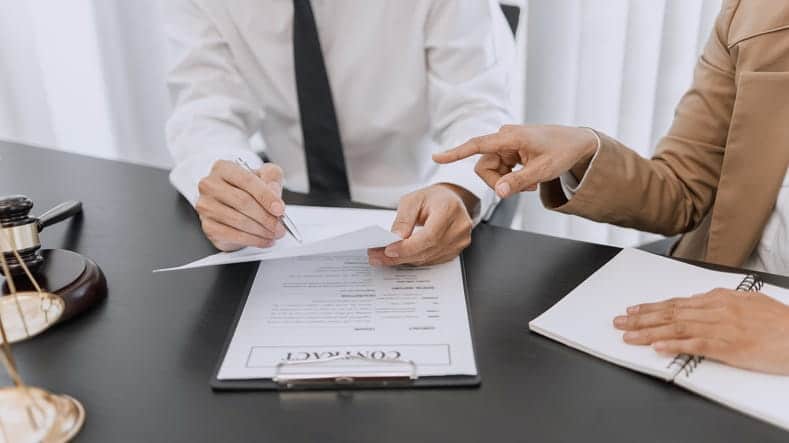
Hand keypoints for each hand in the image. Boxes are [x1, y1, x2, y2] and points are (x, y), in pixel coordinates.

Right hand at [196, 159, 286, 250]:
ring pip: (238, 220)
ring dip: (261, 230)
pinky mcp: (208, 226)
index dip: (266, 196)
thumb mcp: (265, 175)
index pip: (247, 181)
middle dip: (266, 217)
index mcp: (223, 168)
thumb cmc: (248, 189)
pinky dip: (252, 240)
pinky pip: (232, 235)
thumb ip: (272, 177)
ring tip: (274, 233)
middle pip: (243, 202)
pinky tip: (263, 240)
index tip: (279, 209)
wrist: (233, 205)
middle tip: (280, 226)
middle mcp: (210, 185)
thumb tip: (273, 192)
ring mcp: (206, 206)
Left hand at [367, 184, 476, 265]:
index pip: (429, 236)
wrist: (451, 200)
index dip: (408, 247)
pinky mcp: (456, 250)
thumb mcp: (413, 200)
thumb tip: (396, 238)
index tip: (388, 250)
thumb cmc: (433, 198)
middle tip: (378, 257)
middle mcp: (458, 228)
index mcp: (449, 210)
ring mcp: (459, 241)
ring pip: (428, 258)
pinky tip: (400, 257)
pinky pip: (432, 261)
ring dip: (404, 260)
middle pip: (428, 249)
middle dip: (400, 256)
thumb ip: (404, 219)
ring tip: (383, 257)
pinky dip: (414, 260)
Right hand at [432, 125, 598, 197]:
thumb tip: (497, 192)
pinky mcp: (510, 150)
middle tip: (522, 188)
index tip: (437, 157)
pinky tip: (530, 178)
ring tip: (531, 182)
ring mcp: (507, 144)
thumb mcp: (542, 171)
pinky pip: (501, 169)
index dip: (455, 153)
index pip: (476, 145)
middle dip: (498, 182)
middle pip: (484, 167)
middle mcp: (504, 138)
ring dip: (508, 181)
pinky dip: (513, 177)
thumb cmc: (563, 152)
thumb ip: (518, 182)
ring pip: (492, 171)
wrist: (578, 143)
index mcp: (510, 138)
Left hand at [613, 288, 788, 374]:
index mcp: (720, 299)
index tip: (634, 310)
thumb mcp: (750, 302)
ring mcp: (721, 328)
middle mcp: (716, 310)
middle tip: (620, 322)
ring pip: (677, 328)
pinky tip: (657, 347)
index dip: (652, 307)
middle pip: (671, 314)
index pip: (677, 303)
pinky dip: (674, 345)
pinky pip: (696, 345)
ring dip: (649, 332)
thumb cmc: (781, 322)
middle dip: (642, 318)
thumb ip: (725, 302)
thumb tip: (706, 302)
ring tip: (628, 336)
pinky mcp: (729, 347)